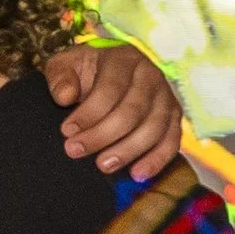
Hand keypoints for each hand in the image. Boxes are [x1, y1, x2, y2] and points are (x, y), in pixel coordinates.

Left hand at [45, 43, 183, 179]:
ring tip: (103, 166)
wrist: (110, 69)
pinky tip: (138, 173)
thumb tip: (65, 97)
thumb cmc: (86, 70)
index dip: (89, 112)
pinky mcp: (174, 115)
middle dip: (102, 135)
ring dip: (128, 150)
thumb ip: (60, 76)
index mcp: (123, 59)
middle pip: (132, 111)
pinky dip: (157, 159)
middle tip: (75, 150)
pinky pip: (172, 139)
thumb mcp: (66, 64)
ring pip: (153, 127)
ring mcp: (166, 96)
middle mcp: (150, 75)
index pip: (110, 89)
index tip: (66, 130)